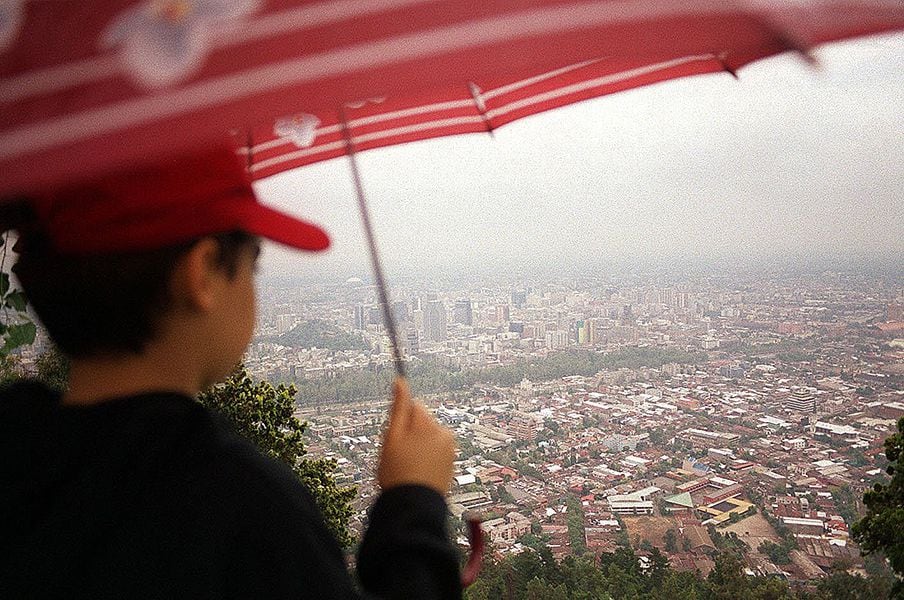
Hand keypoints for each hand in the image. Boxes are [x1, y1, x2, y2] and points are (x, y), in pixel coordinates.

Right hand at [377, 377, 455, 494]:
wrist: (413, 505)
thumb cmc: (398, 472)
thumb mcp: (391, 437)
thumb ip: (398, 407)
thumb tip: (401, 381)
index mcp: (428, 423)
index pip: (414, 406)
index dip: (401, 422)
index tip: (396, 438)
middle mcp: (443, 432)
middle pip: (423, 422)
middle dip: (412, 433)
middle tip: (400, 455)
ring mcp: (450, 448)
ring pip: (429, 437)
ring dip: (420, 446)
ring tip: (409, 466)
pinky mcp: (452, 462)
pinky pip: (436, 451)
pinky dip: (428, 458)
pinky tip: (419, 472)